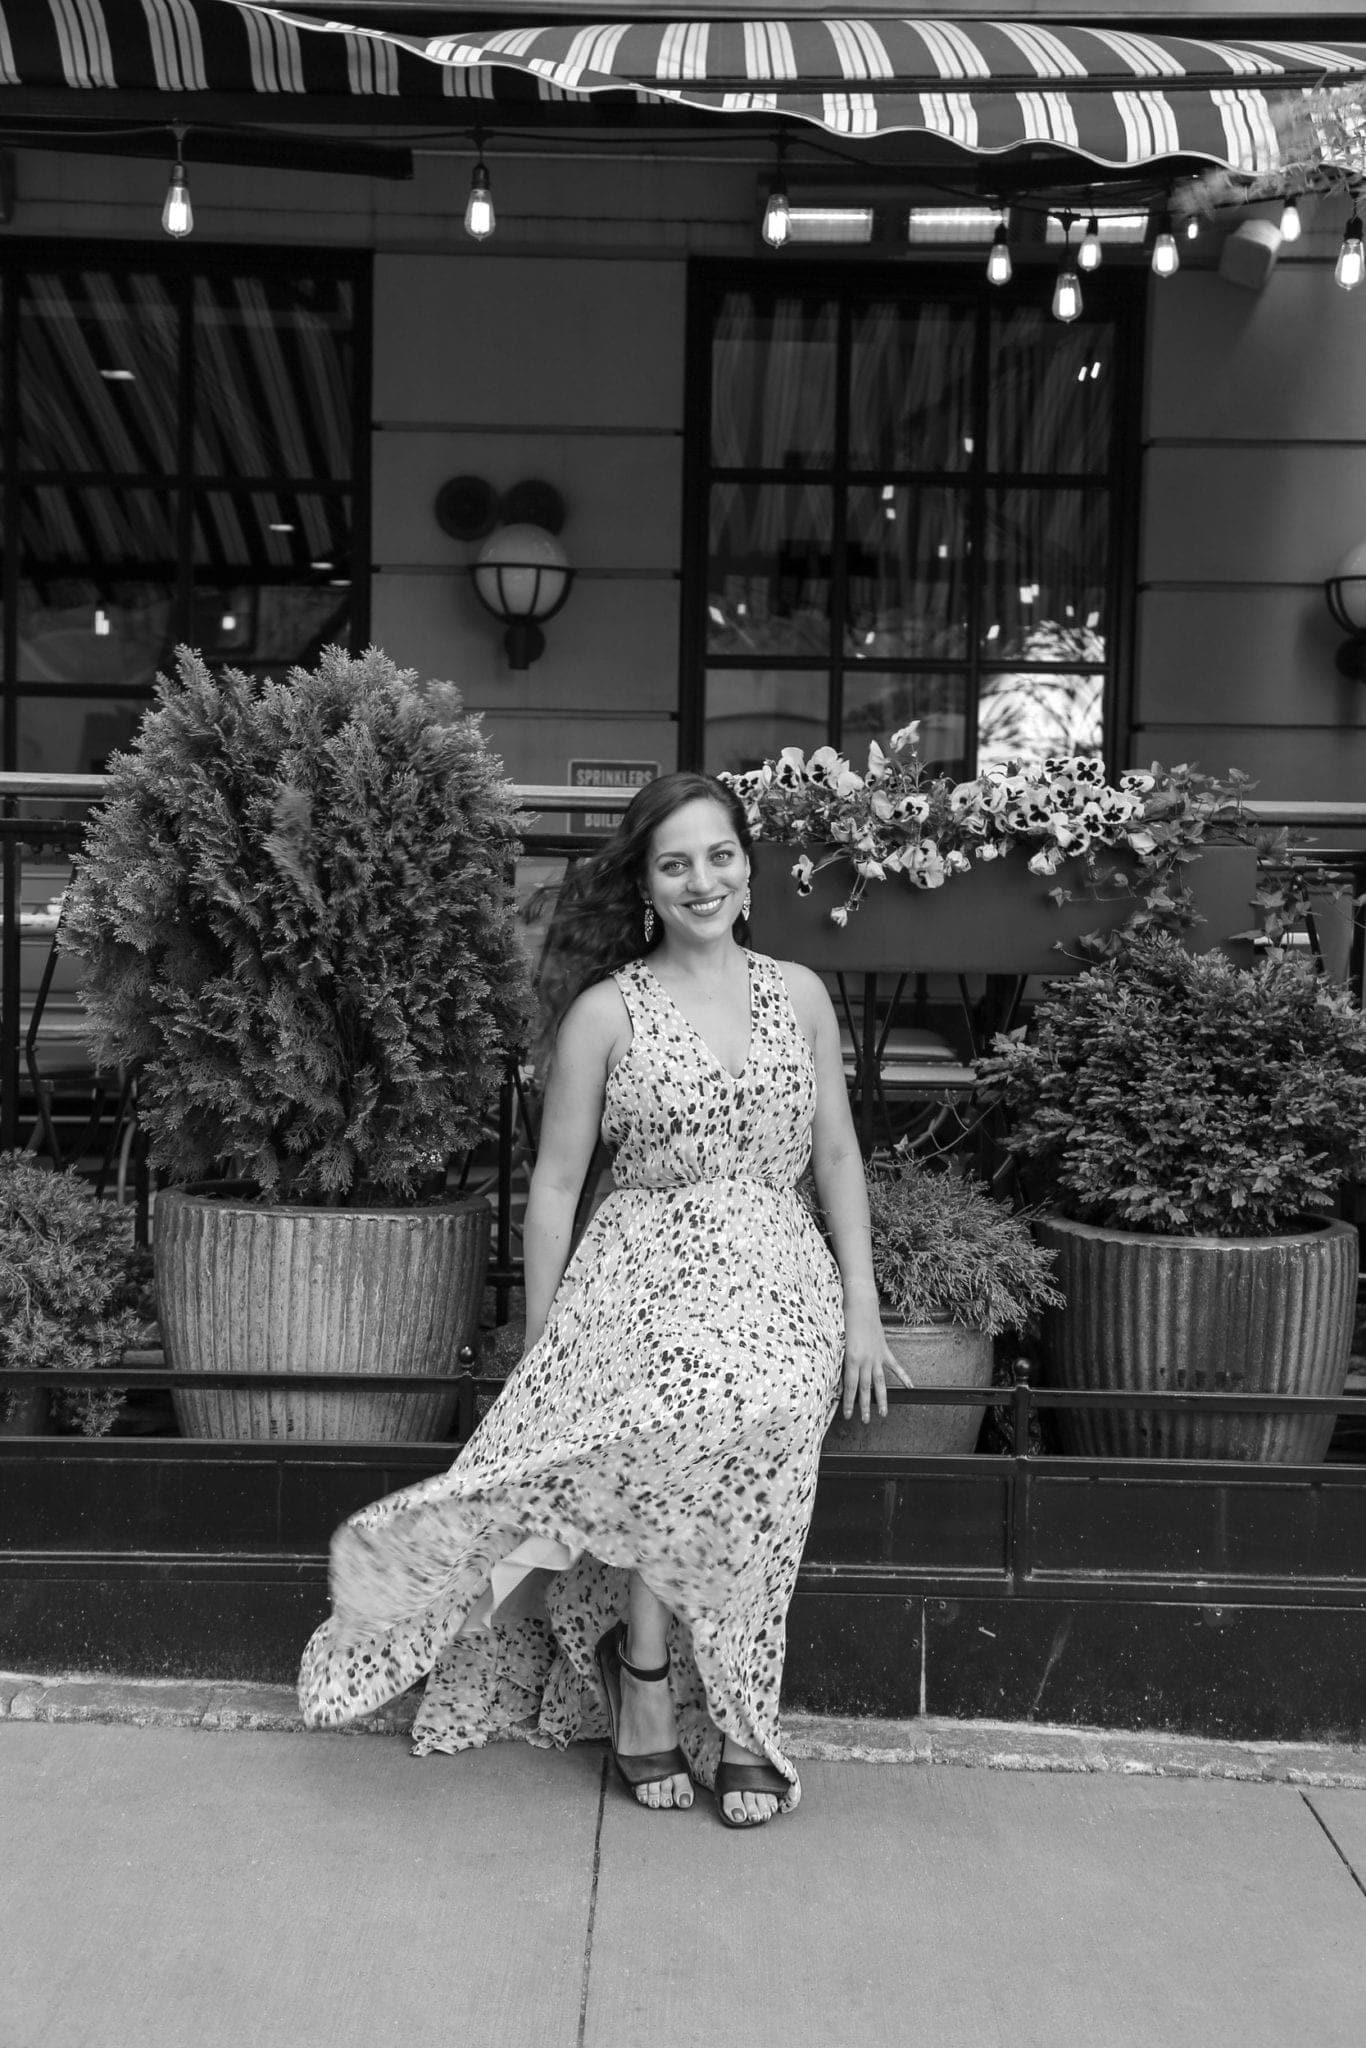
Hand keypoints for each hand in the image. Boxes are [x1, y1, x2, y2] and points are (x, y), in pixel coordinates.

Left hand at [841, 1308, 898, 1422]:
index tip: (847, 1415)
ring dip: (882, 1399)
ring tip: (883, 1414)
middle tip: (864, 1421)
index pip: (850, 1386)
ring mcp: (877, 1356)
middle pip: (865, 1388)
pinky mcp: (884, 1349)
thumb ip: (838, 1360)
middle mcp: (866, 1360)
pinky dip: (903, 1376)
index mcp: (851, 1359)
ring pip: (880, 1382)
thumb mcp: (836, 1341)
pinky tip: (910, 1388)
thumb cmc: (844, 1320)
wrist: (860, 1304)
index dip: (849, 1402)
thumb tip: (835, 1377)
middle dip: (864, 1406)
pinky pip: (895, 1366)